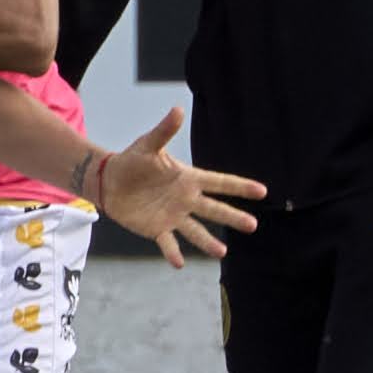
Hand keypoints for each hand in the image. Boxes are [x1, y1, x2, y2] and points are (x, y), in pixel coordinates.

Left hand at [87, 106, 265, 265]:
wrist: (110, 181)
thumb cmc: (133, 160)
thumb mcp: (148, 145)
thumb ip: (164, 131)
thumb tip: (177, 109)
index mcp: (188, 178)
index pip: (219, 182)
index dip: (240, 187)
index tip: (262, 191)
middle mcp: (186, 200)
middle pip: (214, 209)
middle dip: (233, 217)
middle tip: (253, 226)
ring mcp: (173, 216)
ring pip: (196, 230)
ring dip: (208, 242)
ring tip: (222, 252)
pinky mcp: (157, 229)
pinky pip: (168, 242)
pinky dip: (173, 253)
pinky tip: (179, 263)